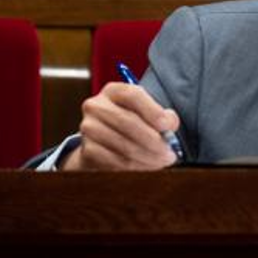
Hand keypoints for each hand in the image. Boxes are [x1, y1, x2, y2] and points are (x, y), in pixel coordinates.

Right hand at [61, 82, 180, 170]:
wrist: (103, 141)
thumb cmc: (131, 123)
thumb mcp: (146, 112)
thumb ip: (162, 116)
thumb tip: (170, 125)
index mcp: (113, 91)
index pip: (132, 95)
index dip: (152, 111)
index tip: (168, 126)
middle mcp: (96, 106)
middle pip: (127, 122)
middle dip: (153, 140)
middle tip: (169, 152)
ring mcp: (89, 128)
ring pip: (123, 145)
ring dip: (148, 157)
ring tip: (162, 161)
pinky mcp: (87, 149)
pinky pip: (115, 161)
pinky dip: (136, 166)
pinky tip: (148, 166)